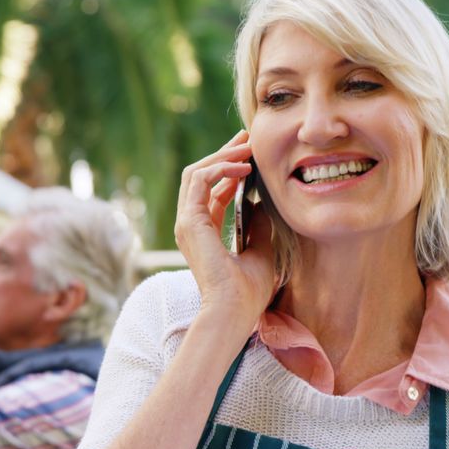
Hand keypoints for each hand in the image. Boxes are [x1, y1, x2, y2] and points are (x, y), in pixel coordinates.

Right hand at [175, 130, 275, 324]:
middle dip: (224, 153)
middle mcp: (190, 225)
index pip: (211, 190)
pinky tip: (242, 167)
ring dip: (222, 156)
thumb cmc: (247, 292)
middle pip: (200, 176)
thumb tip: (261, 204)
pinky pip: (198, 181)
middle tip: (247, 137)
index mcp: (204, 233)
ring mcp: (186, 223)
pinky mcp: (189, 222)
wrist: (234, 311)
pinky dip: (219, 168)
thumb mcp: (261, 251)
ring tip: (246, 147)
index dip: (230, 169)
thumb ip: (258, 226)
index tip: (250, 155)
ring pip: (195, 173)